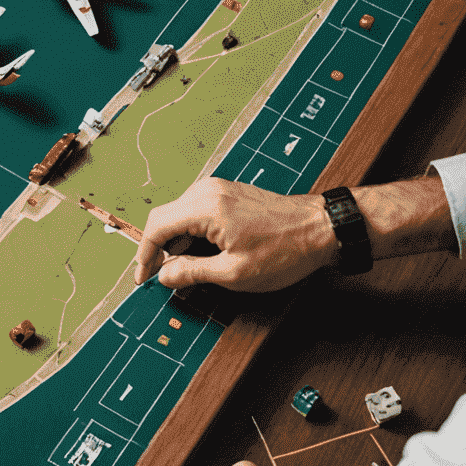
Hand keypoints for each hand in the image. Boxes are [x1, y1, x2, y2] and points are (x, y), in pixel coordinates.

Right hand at [135, 177, 336, 291]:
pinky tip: (203, 252)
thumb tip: (164, 276)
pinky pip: (195, 210)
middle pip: (164, 218)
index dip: (144, 256)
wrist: (322, 228)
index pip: (157, 227)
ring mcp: (217, 188)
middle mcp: (206, 191)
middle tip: (162, 276)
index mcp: (204, 208)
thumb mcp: (235, 273)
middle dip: (158, 249)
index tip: (143, 278)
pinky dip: (191, 232)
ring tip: (186, 268)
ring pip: (179, 214)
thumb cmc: (285, 251)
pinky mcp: (227, 192)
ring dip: (176, 241)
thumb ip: (193, 273)